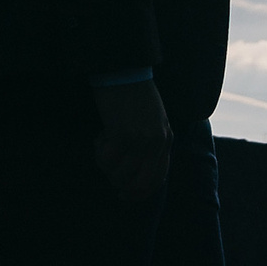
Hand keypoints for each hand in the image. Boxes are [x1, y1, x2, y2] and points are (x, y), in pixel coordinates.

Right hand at [91, 78, 170, 202]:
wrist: (124, 70)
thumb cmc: (135, 94)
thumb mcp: (154, 119)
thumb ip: (152, 143)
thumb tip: (137, 172)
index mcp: (167, 139)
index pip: (158, 179)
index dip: (141, 193)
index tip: (126, 195)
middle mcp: (156, 143)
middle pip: (140, 183)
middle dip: (123, 186)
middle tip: (111, 180)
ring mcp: (139, 139)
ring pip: (120, 174)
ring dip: (107, 165)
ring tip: (104, 145)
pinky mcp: (121, 134)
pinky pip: (106, 160)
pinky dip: (99, 152)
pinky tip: (100, 137)